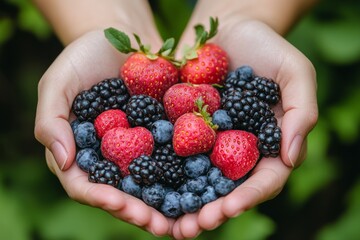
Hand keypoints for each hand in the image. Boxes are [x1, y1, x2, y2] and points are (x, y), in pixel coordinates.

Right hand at [34, 30, 173, 236]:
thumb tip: (64, 161)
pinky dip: (185, 176)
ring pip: (150, 184)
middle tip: (159, 226)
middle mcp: (109, 156)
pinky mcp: (162, 136)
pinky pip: (173, 158)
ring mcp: (137, 148)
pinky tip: (201, 187)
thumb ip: (52, 121)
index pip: (85, 184)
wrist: (122, 37)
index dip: (102, 198)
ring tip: (182, 221)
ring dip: (165, 205)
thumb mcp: (58, 82)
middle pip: (121, 193)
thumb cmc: (83, 56)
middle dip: (138, 212)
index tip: (121, 205)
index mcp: (80, 151)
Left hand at [171, 17, 317, 238]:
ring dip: (180, 201)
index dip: (246, 197)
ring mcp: (208, 139)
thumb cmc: (267, 46)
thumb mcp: (295, 72)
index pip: (261, 179)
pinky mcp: (183, 126)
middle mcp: (235, 148)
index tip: (227, 209)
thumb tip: (291, 157)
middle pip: (224, 188)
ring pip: (195, 177)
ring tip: (164, 222)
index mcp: (265, 144)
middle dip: (209, 210)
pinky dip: (158, 168)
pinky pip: (170, 149)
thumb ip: (300, 112)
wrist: (229, 26)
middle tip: (189, 228)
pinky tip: (142, 183)